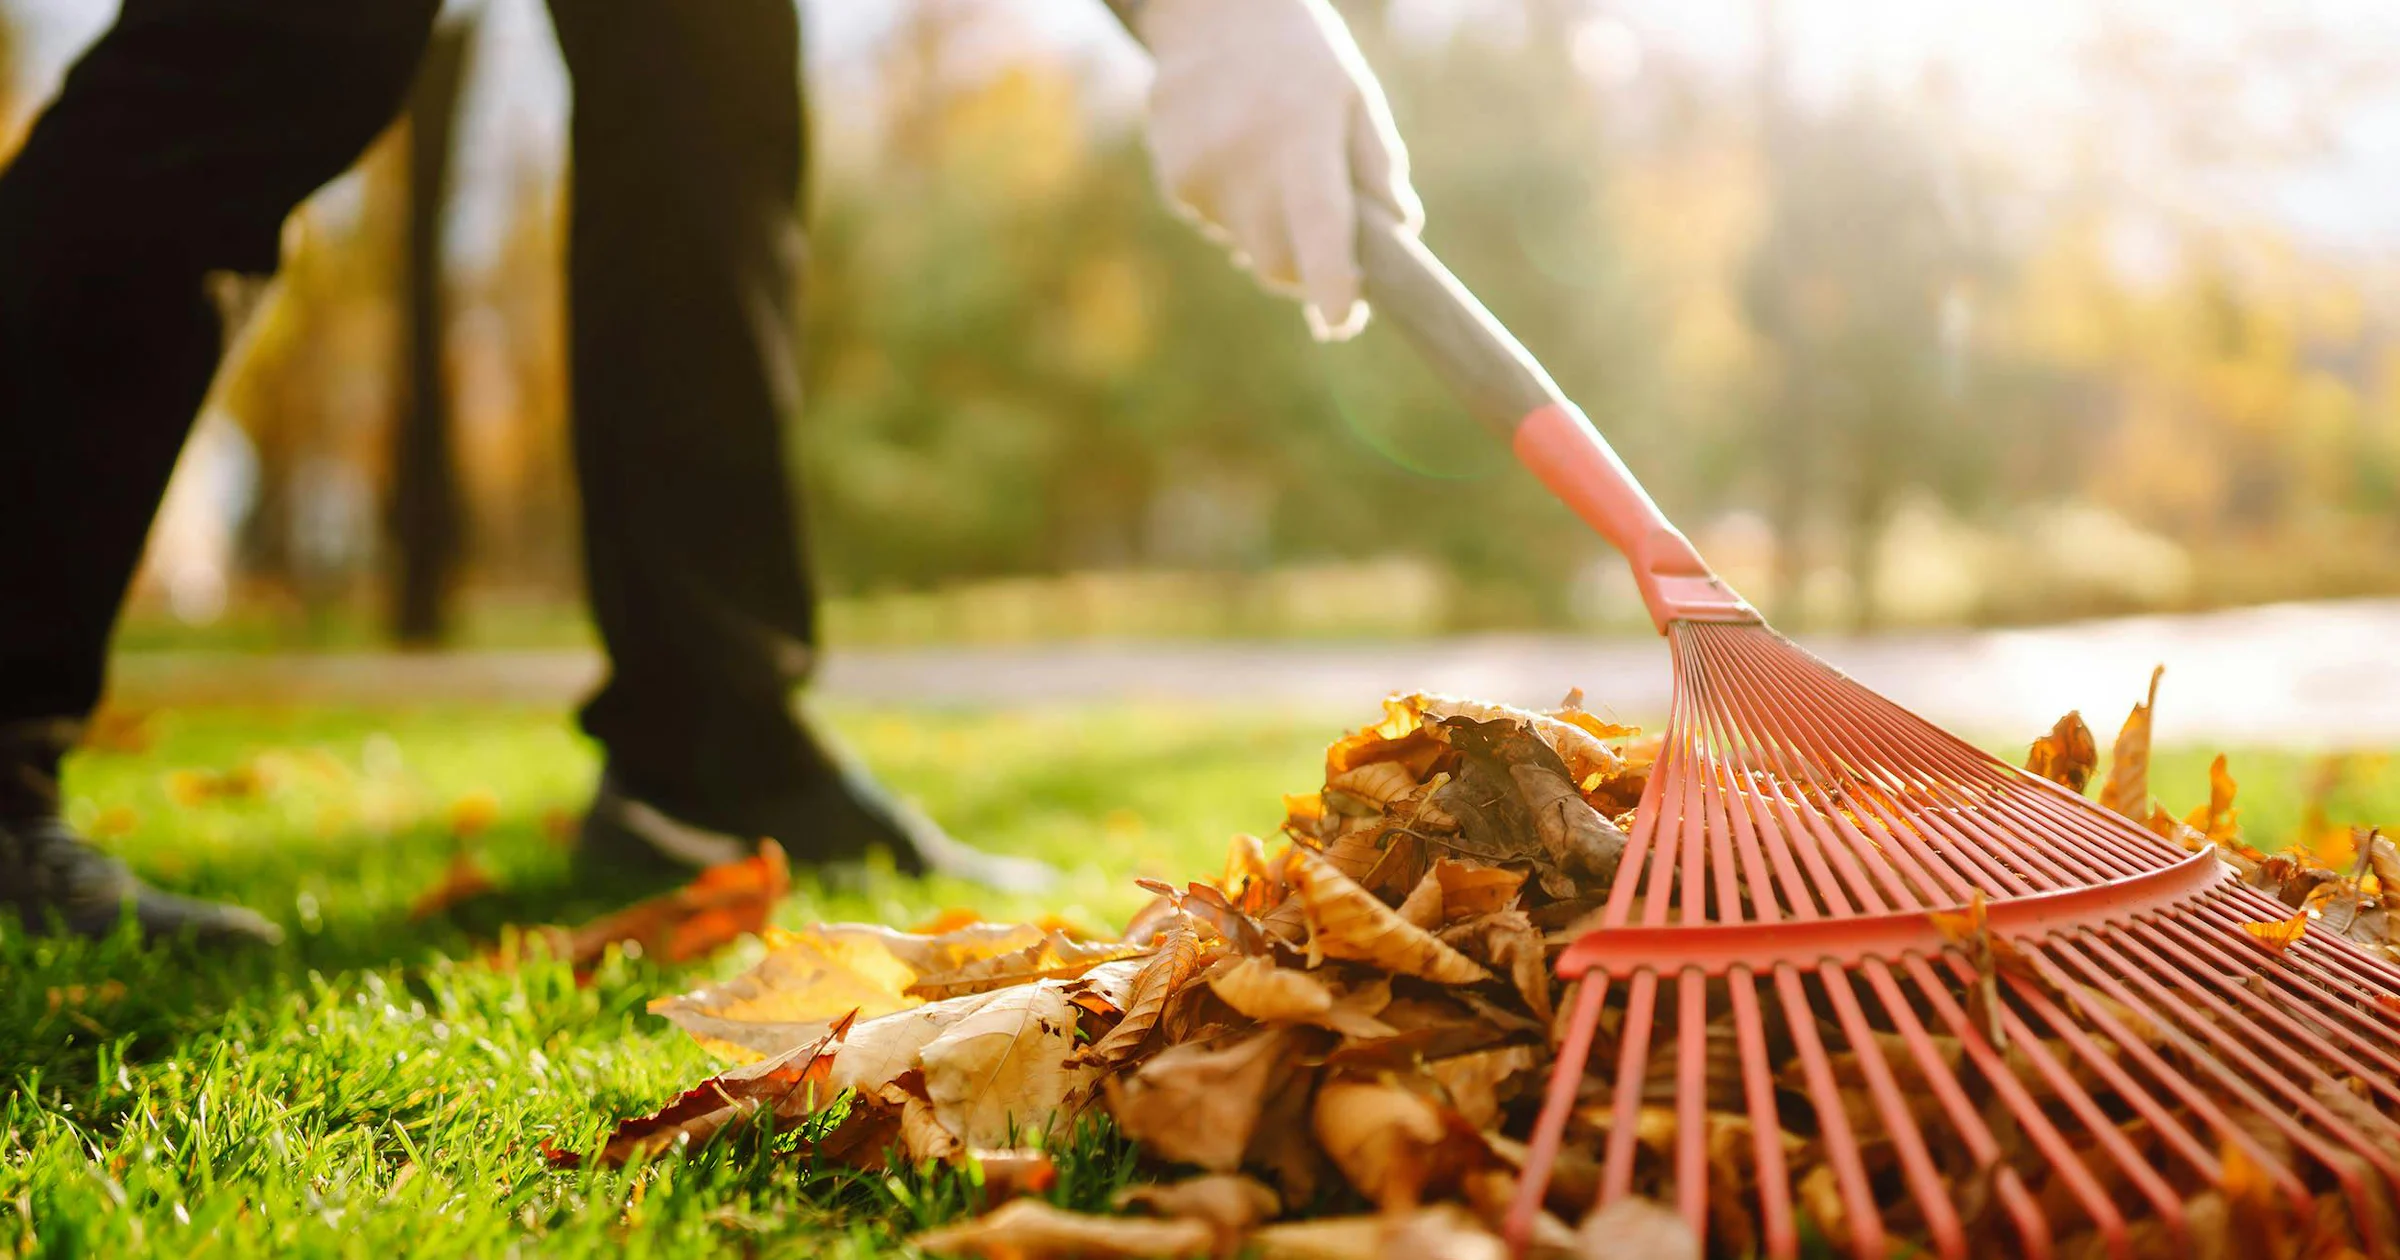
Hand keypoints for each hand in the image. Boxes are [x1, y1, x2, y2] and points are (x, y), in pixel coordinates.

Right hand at [1136, 0, 1423, 340]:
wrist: (1210, 10)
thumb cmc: (1301, 57)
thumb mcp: (1355, 95)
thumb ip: (1377, 166)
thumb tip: (1397, 235)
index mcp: (1302, 134)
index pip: (1318, 225)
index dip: (1330, 282)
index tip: (1340, 323)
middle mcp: (1244, 159)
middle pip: (1278, 262)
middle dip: (1306, 270)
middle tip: (1331, 256)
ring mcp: (1200, 172)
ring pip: (1246, 245)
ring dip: (1271, 229)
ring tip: (1272, 162)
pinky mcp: (1173, 179)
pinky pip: (1218, 223)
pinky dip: (1237, 208)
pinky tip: (1238, 153)